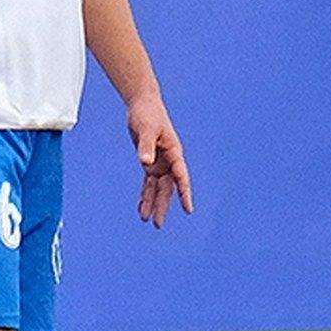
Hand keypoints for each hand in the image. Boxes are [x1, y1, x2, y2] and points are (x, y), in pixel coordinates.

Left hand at [126, 94, 192, 226]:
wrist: (142, 105)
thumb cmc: (147, 114)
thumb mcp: (146, 129)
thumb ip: (146, 146)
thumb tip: (145, 163)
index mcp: (174, 153)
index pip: (181, 177)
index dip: (184, 193)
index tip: (188, 209)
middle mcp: (169, 161)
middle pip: (167, 188)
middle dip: (163, 206)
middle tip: (158, 224)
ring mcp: (159, 163)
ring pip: (157, 188)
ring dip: (152, 203)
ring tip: (148, 221)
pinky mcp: (149, 162)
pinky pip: (148, 183)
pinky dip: (144, 194)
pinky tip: (141, 207)